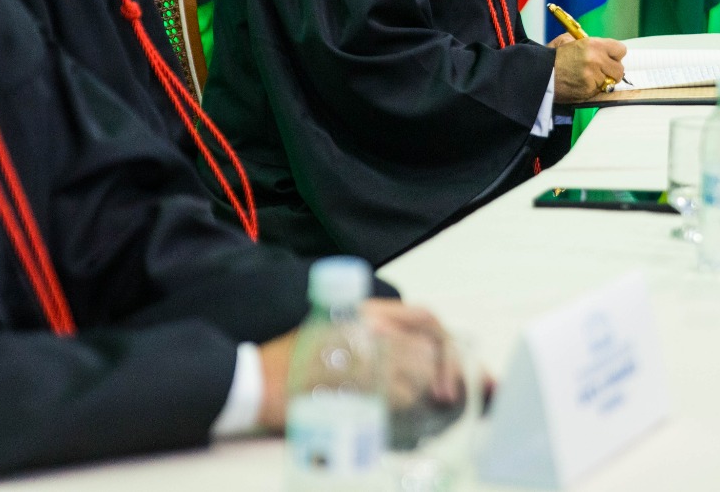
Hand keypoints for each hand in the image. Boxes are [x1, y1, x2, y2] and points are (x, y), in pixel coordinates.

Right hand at [254, 301, 460, 431]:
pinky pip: (400, 395)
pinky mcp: (357, 383)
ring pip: (420, 374)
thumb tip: (424, 357)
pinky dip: (404, 405)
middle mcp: (370, 327)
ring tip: (413, 403)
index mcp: (366, 310)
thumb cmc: (295, 361)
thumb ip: (379, 336)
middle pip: (430, 348)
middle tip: (451, 396)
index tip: (462, 368)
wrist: (257, 381)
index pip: (425, 317)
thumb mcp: (338, 329)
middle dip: (446, 373)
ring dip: (424, 392)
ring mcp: (364, 354)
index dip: (449, 343)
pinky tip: (391, 410)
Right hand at [553, 36, 626, 100]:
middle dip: (611, 71)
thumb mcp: (570, 40)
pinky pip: (599, 91)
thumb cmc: (554, 57)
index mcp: (594, 45)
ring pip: (610, 82)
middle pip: (619, 69)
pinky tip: (581, 84)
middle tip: (600, 70)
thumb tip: (604, 49)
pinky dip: (592, 89)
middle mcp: (597, 60)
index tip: (609, 58)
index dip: (614, 55)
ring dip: (602, 81)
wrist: (541, 74)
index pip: (621, 50)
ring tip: (586, 77)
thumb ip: (590, 43)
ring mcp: (594, 76)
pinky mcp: (589, 90)